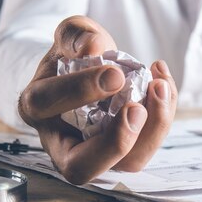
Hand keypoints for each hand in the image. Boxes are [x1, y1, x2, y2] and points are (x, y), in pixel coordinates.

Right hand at [18, 15, 177, 183]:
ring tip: (161, 86)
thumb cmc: (74, 55)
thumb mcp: (70, 34)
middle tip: (138, 108)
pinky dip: (162, 118)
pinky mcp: (122, 154)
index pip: (47, 105)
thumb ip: (76, 34)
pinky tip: (163, 85)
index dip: (80, 90)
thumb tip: (92, 47)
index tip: (114, 73)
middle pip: (80, 167)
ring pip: (125, 163)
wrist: (88, 71)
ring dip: (153, 128)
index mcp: (37, 107)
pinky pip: (146, 148)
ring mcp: (93, 153)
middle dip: (116, 143)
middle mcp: (60, 142)